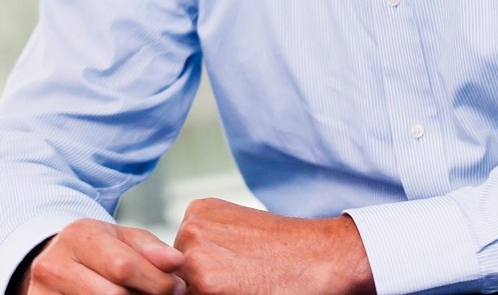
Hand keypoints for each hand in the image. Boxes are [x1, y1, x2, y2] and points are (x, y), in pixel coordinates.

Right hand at [16, 218, 184, 294]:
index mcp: (78, 237)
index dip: (156, 281)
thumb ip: (150, 249)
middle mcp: (54, 266)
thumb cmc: (98, 250)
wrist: (54, 263)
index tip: (178, 287)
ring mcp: (42, 294)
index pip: (123, 266)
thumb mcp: (122, 239)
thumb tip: (176, 263)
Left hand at [173, 198, 374, 294]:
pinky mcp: (205, 285)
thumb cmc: (282, 247)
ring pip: (187, 292)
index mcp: (196, 211)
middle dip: (202, 284)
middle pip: (179, 277)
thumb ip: (206, 243)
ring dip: (209, 293)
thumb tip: (178, 272)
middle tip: (241, 277)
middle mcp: (189, 228)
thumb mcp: (237, 228)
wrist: (319, 256)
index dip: (205, 271)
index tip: (233, 269)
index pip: (178, 258)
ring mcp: (194, 257)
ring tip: (243, 284)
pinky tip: (244, 291)